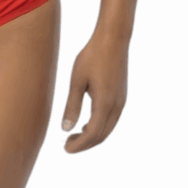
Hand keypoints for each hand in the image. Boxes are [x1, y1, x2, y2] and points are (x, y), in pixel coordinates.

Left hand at [61, 32, 127, 152]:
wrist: (113, 39)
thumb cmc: (92, 56)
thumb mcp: (77, 80)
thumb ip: (72, 105)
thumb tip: (65, 129)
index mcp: (104, 103)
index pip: (92, 134)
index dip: (79, 145)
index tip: (65, 149)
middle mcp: (116, 106)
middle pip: (102, 135)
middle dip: (85, 144)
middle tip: (67, 144)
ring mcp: (121, 102)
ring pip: (108, 129)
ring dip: (92, 136)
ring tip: (74, 136)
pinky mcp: (122, 96)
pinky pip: (111, 120)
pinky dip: (99, 127)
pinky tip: (86, 123)